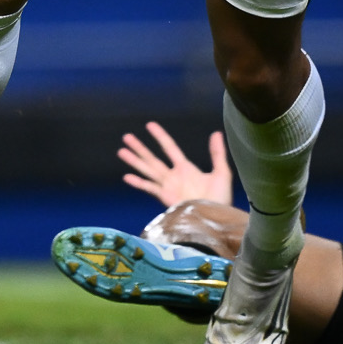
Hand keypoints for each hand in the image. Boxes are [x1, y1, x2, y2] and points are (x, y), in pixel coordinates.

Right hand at [117, 122, 231, 206]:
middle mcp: (173, 176)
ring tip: (121, 151)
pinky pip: (150, 188)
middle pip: (152, 158)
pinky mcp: (165, 198)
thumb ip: (217, 153)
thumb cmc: (220, 198)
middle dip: (139, 148)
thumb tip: (216, 133)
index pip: (169, 147)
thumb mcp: (221, 172)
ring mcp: (167, 187)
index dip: (160, 136)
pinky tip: (127, 177)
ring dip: (134, 161)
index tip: (149, 125)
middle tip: (126, 136)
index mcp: (185, 168)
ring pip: (147, 170)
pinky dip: (139, 183)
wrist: (215, 218)